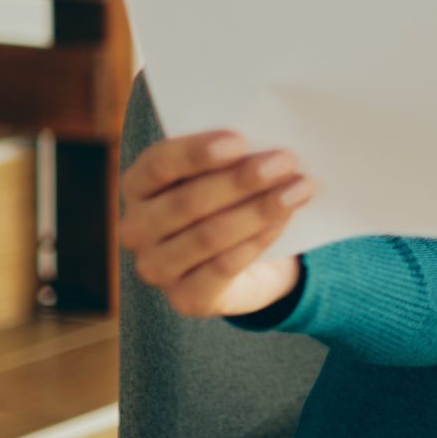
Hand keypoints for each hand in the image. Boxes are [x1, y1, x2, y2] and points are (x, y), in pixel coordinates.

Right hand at [118, 131, 314, 319]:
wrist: (252, 259)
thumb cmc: (236, 196)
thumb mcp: (231, 169)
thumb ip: (238, 154)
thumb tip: (272, 139)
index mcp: (139, 185)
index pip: (157, 164)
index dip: (196, 153)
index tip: (240, 141)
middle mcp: (137, 229)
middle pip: (186, 202)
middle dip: (241, 181)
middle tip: (286, 161)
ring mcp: (156, 268)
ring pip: (208, 236)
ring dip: (259, 210)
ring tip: (299, 189)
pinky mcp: (186, 299)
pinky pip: (223, 268)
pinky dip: (257, 241)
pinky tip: (284, 220)